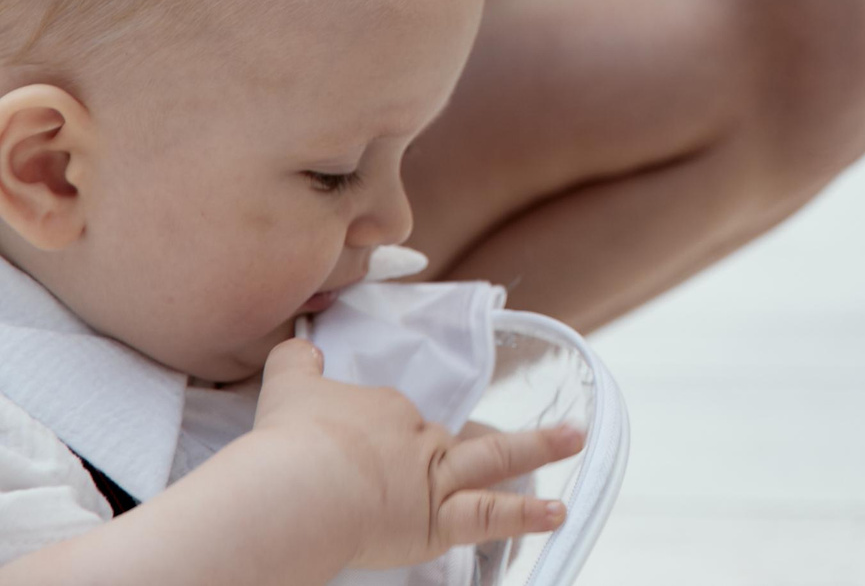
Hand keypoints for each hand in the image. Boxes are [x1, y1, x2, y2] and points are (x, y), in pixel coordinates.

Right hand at [252, 339, 581, 568]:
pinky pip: (487, 516)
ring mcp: (433, 478)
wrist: (297, 487)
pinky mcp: (437, 520)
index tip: (363, 455)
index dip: (387, 439)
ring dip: (538, 448)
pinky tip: (558, 512)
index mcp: (386, 410)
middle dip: (486, 434)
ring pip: (492, 459)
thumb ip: (296, 363)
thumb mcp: (287, 386)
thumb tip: (302, 348)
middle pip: (455, 437)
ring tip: (574, 440)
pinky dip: (524, 515)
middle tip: (539, 427)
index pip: (399, 422)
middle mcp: (419, 440)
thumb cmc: (288, 441)